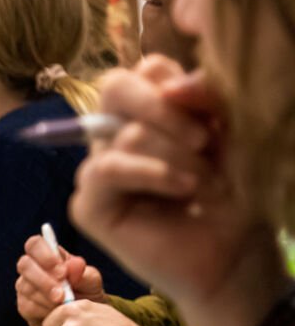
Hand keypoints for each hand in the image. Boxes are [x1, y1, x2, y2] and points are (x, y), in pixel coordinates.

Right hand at [15, 234, 107, 325]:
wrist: (83, 320)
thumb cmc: (87, 294)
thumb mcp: (92, 283)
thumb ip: (84, 273)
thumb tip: (73, 264)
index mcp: (47, 255)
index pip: (35, 245)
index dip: (44, 255)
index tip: (62, 271)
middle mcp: (32, 268)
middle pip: (24, 264)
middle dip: (43, 280)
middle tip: (62, 293)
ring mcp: (25, 287)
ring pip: (26, 287)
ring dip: (46, 298)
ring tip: (64, 305)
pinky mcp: (24, 306)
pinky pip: (27, 305)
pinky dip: (44, 310)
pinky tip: (56, 313)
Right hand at [72, 59, 283, 325]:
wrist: (234, 255)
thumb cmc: (236, 194)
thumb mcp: (231, 134)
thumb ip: (206, 99)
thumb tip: (174, 85)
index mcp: (148, 115)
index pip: (145, 70)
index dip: (176, 82)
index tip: (213, 115)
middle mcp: (115, 137)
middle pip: (114, 87)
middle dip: (162, 108)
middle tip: (204, 140)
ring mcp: (97, 170)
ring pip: (122, 134)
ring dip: (174, 156)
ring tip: (204, 182)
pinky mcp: (88, 205)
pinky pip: (106, 169)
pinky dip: (150, 174)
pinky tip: (183, 190)